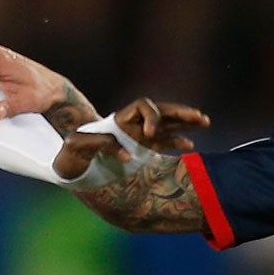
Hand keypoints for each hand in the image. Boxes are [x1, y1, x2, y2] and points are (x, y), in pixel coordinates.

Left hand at [56, 96, 209, 179]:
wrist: (69, 167)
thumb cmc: (69, 155)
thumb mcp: (76, 147)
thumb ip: (99, 144)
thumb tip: (127, 153)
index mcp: (119, 120)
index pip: (143, 106)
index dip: (152, 117)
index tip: (149, 136)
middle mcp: (131, 124)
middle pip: (161, 110)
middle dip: (179, 112)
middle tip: (198, 117)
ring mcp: (137, 136)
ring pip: (166, 124)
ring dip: (185, 122)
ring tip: (204, 121)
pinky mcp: (140, 150)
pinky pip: (163, 141)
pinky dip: (177, 141)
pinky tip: (190, 146)